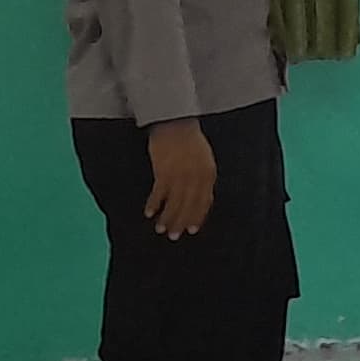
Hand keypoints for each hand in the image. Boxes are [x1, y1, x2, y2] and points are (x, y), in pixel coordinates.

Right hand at [141, 117, 215, 238]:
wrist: (175, 124)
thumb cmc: (190, 141)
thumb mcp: (205, 159)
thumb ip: (203, 178)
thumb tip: (200, 197)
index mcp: (209, 174)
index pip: (204, 202)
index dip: (197, 217)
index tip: (191, 230)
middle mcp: (196, 178)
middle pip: (189, 206)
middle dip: (181, 222)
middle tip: (174, 236)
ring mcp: (180, 175)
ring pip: (174, 203)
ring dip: (167, 218)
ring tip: (161, 230)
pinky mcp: (163, 171)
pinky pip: (159, 193)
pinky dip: (154, 204)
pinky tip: (150, 213)